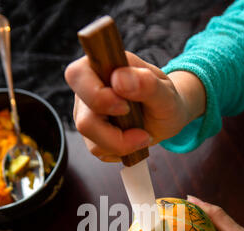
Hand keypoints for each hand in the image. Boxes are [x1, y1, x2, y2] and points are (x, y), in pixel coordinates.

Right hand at [65, 52, 205, 160]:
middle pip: (84, 120)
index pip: (78, 76)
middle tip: (142, 132)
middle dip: (114, 135)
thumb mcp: (165, 92)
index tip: (125, 107)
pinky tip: (133, 140)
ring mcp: (87, 114)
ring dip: (122, 144)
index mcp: (101, 66)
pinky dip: (121, 151)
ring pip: (92, 141)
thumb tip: (119, 79)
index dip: (97, 96)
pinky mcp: (91, 135)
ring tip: (143, 135)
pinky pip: (99, 150)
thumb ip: (146, 83)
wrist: (166, 117)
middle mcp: (88, 90)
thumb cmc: (164, 99)